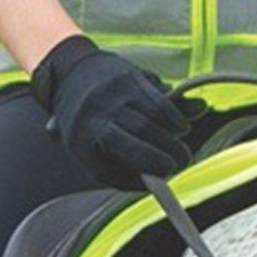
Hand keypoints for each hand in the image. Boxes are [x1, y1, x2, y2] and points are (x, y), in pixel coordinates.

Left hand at [28, 34, 204, 186]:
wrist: (73, 73)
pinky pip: (158, 98)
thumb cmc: (86, 126)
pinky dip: (174, 115)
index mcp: (80, 135)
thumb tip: (156, 183)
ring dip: (172, 136)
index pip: (114, 151)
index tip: (165, 173)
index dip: (144, 161)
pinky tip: (182, 128)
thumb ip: (122, 171)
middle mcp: (96, 110)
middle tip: (183, 164)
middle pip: (139, 130)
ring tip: (183, 152)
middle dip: (165, 151)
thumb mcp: (91, 151)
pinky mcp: (130, 77)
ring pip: (151, 116)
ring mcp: (114, 92)